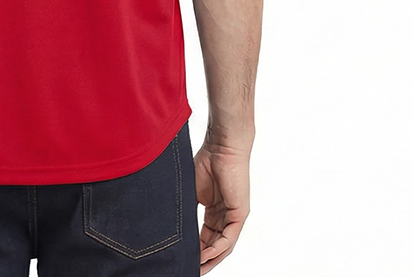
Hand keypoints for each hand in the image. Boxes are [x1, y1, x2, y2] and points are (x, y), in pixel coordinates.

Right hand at [193, 138, 250, 273]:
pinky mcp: (240, 213)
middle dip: (202, 259)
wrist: (221, 146)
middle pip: (215, 244)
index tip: (183, 257)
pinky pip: (229, 238)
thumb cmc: (206, 161)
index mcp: (215, 209)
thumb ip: (187, 208)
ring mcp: (234, 215)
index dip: (195, 249)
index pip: (206, 236)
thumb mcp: (192, 190)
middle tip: (189, 268)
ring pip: (223, 245)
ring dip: (210, 259)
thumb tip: (171, 223)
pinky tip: (205, 255)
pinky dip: (217, 249)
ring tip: (196, 267)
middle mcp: (226, 215)